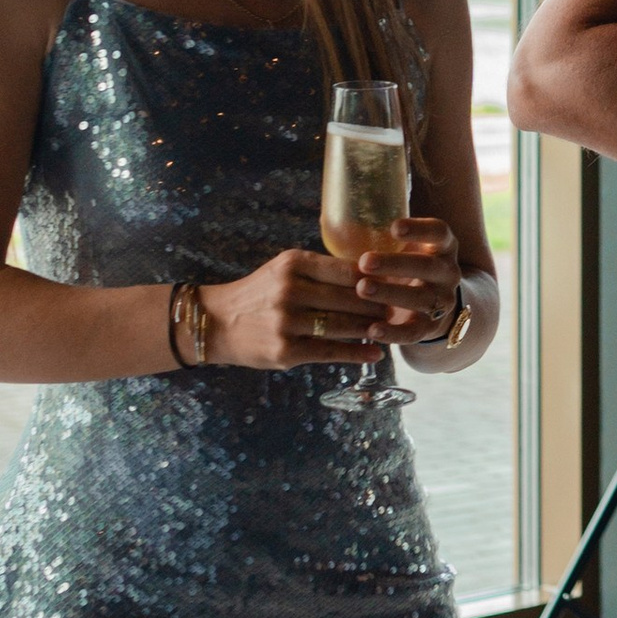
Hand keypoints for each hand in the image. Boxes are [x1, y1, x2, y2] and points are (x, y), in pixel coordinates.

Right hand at [201, 248, 384, 369]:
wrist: (216, 323)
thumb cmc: (260, 293)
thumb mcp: (285, 269)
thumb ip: (322, 270)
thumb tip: (371, 274)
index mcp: (293, 264)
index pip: (348, 269)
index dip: (376, 278)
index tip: (396, 282)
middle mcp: (290, 290)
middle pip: (350, 298)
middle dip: (379, 305)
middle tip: (400, 308)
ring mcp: (287, 322)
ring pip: (344, 326)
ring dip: (372, 329)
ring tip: (389, 329)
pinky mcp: (286, 351)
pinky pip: (331, 352)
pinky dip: (357, 353)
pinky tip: (375, 353)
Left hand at [356, 213, 461, 349]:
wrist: (435, 305)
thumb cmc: (406, 266)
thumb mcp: (405, 248)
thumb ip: (381, 237)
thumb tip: (330, 217)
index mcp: (442, 247)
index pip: (439, 232)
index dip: (419, 230)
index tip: (394, 227)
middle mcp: (447, 273)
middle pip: (427, 266)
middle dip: (396, 263)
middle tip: (365, 261)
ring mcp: (441, 302)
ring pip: (420, 299)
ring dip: (391, 294)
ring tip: (362, 289)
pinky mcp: (429, 328)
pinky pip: (413, 333)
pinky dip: (393, 333)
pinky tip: (372, 329)